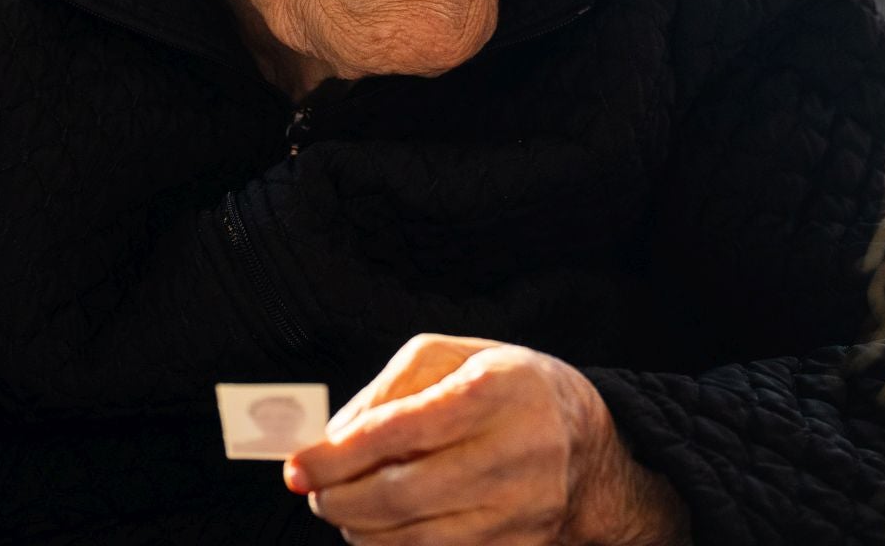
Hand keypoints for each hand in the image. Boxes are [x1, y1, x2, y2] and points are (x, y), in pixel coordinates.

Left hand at [287, 335, 687, 545]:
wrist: (587, 444)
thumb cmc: (506, 388)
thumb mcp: (450, 357)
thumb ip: (388, 388)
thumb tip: (332, 435)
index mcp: (495, 391)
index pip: (403, 430)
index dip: (340, 453)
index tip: (297, 465)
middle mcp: (514, 453)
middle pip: (404, 494)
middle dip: (339, 498)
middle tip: (312, 490)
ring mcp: (520, 509)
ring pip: (416, 538)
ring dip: (360, 528)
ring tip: (341, 506)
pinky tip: (379, 527)